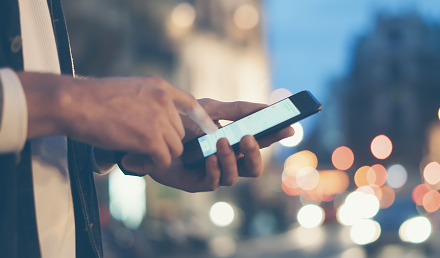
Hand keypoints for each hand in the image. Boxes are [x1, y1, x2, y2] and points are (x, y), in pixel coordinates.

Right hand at [19, 73, 216, 167]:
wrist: (73, 103)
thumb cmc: (90, 99)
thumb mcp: (127, 89)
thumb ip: (145, 101)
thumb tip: (151, 121)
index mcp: (158, 86)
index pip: (191, 104)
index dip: (202, 120)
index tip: (209, 131)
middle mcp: (163, 100)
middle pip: (179, 133)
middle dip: (164, 144)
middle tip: (141, 150)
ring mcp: (159, 119)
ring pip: (174, 149)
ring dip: (157, 156)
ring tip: (133, 155)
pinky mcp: (150, 138)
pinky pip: (163, 160)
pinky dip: (150, 166)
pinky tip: (132, 161)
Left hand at [119, 99, 294, 191]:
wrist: (150, 132)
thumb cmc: (181, 122)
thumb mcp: (211, 109)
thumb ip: (237, 109)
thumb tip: (266, 107)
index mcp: (234, 143)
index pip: (260, 142)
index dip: (276, 136)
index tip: (289, 127)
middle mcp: (227, 160)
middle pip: (254, 167)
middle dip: (256, 154)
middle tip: (249, 137)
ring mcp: (213, 173)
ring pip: (235, 176)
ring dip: (231, 159)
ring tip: (221, 142)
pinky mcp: (197, 182)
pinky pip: (214, 182)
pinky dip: (215, 169)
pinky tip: (210, 156)